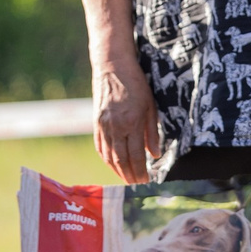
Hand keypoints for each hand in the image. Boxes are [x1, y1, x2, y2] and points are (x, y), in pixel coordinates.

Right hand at [92, 53, 160, 184]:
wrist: (112, 67)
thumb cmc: (136, 84)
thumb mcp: (150, 106)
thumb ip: (152, 132)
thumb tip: (154, 154)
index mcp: (131, 123)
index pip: (135, 155)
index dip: (141, 170)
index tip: (146, 180)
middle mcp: (115, 127)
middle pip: (121, 159)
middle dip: (129, 175)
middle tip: (137, 184)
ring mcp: (103, 126)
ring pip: (109, 156)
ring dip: (117, 170)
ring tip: (126, 179)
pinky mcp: (96, 123)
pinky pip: (100, 147)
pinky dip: (106, 159)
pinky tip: (112, 165)